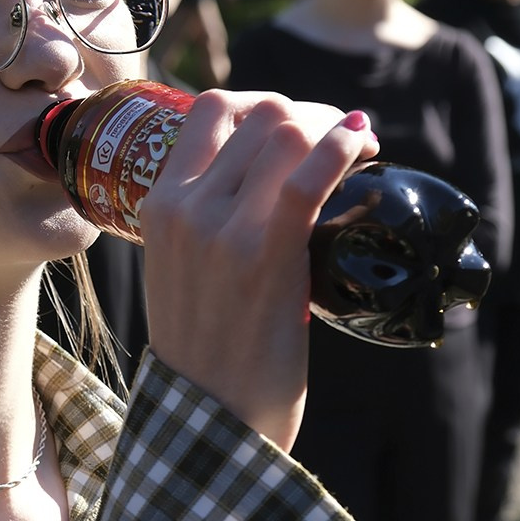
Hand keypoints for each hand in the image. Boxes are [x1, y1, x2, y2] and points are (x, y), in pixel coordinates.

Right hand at [139, 90, 377, 450]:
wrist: (208, 417)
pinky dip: (341, 147)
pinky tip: (362, 143)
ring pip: (285, 131)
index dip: (266, 103)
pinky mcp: (264, 254)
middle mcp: (184, 207)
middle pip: (259, 113)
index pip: (211, 108)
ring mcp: (220, 228)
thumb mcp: (181, 271)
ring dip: (332, 129)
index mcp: (157, 204)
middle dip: (310, 114)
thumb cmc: (206, 353)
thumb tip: (267, 187)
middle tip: (341, 141)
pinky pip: (308, 176)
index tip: (299, 126)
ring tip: (359, 150)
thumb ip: (205, 223)